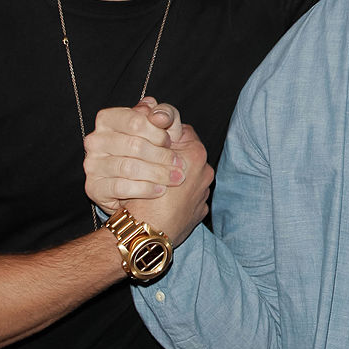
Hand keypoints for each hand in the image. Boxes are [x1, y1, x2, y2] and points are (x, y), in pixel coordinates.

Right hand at [84, 98, 187, 214]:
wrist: (141, 189)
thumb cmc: (152, 150)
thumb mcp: (162, 128)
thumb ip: (165, 115)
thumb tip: (160, 115)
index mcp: (109, 119)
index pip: (135, 121)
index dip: (158, 132)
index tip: (171, 142)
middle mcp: (96, 140)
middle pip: (134, 145)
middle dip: (162, 155)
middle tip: (179, 164)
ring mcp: (92, 164)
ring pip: (129, 167)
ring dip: (158, 173)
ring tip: (175, 178)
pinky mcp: (94, 187)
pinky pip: (121, 187)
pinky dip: (145, 189)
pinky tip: (160, 190)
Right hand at [124, 123, 213, 247]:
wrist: (146, 234)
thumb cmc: (143, 195)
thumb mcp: (145, 157)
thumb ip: (156, 136)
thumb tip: (155, 115)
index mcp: (196, 154)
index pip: (182, 131)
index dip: (164, 135)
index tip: (153, 141)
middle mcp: (205, 172)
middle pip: (188, 155)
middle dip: (172, 157)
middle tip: (153, 163)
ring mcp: (204, 193)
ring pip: (190, 177)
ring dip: (177, 178)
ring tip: (159, 184)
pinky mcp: (200, 212)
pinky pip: (191, 198)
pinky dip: (180, 198)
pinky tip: (164, 201)